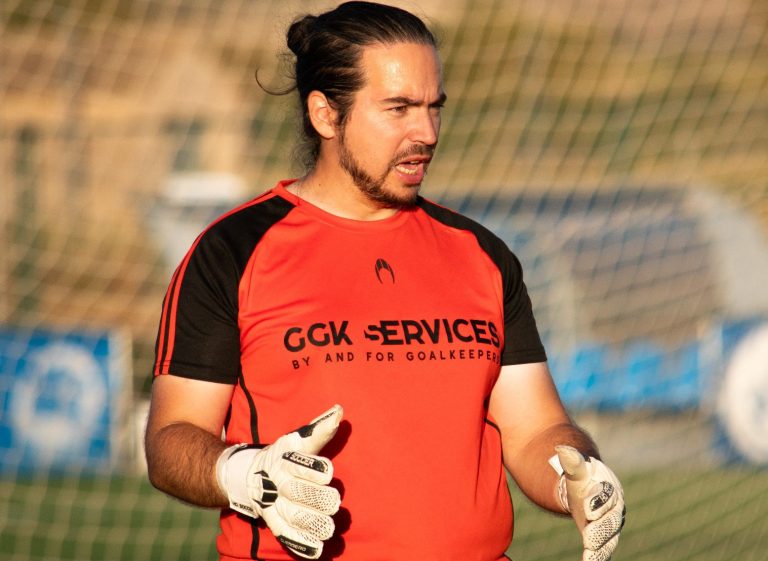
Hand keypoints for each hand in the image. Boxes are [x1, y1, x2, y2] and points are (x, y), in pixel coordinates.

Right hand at [216, 405, 342, 558]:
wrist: (250, 476)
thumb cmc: (285, 456)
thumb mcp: (298, 440)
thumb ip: (320, 429)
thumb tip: (340, 410)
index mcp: (285, 459)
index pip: (299, 463)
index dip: (313, 469)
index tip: (329, 472)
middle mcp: (278, 483)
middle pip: (297, 492)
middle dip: (316, 498)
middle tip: (334, 502)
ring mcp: (274, 504)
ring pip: (293, 516)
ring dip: (312, 523)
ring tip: (330, 528)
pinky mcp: (274, 522)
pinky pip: (285, 535)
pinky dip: (300, 544)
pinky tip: (317, 549)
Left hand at [555, 445, 624, 560]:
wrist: (587, 489)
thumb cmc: (583, 477)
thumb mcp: (575, 468)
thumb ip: (571, 460)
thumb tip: (561, 448)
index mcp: (609, 488)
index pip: (606, 495)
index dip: (597, 502)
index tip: (587, 510)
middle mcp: (614, 508)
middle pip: (611, 520)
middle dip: (601, 529)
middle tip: (589, 539)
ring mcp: (610, 524)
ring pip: (609, 537)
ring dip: (601, 548)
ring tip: (590, 557)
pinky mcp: (604, 538)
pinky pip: (604, 549)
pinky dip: (599, 557)